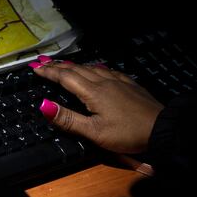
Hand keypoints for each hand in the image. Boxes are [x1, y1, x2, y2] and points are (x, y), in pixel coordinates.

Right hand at [33, 60, 163, 152]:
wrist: (163, 129)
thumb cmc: (126, 134)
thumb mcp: (94, 132)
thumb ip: (68, 119)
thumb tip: (43, 104)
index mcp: (92, 92)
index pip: (65, 77)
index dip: (48, 72)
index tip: (34, 68)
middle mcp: (103, 81)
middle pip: (76, 69)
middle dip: (57, 65)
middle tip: (42, 62)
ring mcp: (118, 81)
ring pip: (91, 67)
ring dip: (74, 65)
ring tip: (63, 64)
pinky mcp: (129, 84)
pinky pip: (107, 70)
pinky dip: (94, 67)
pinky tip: (96, 68)